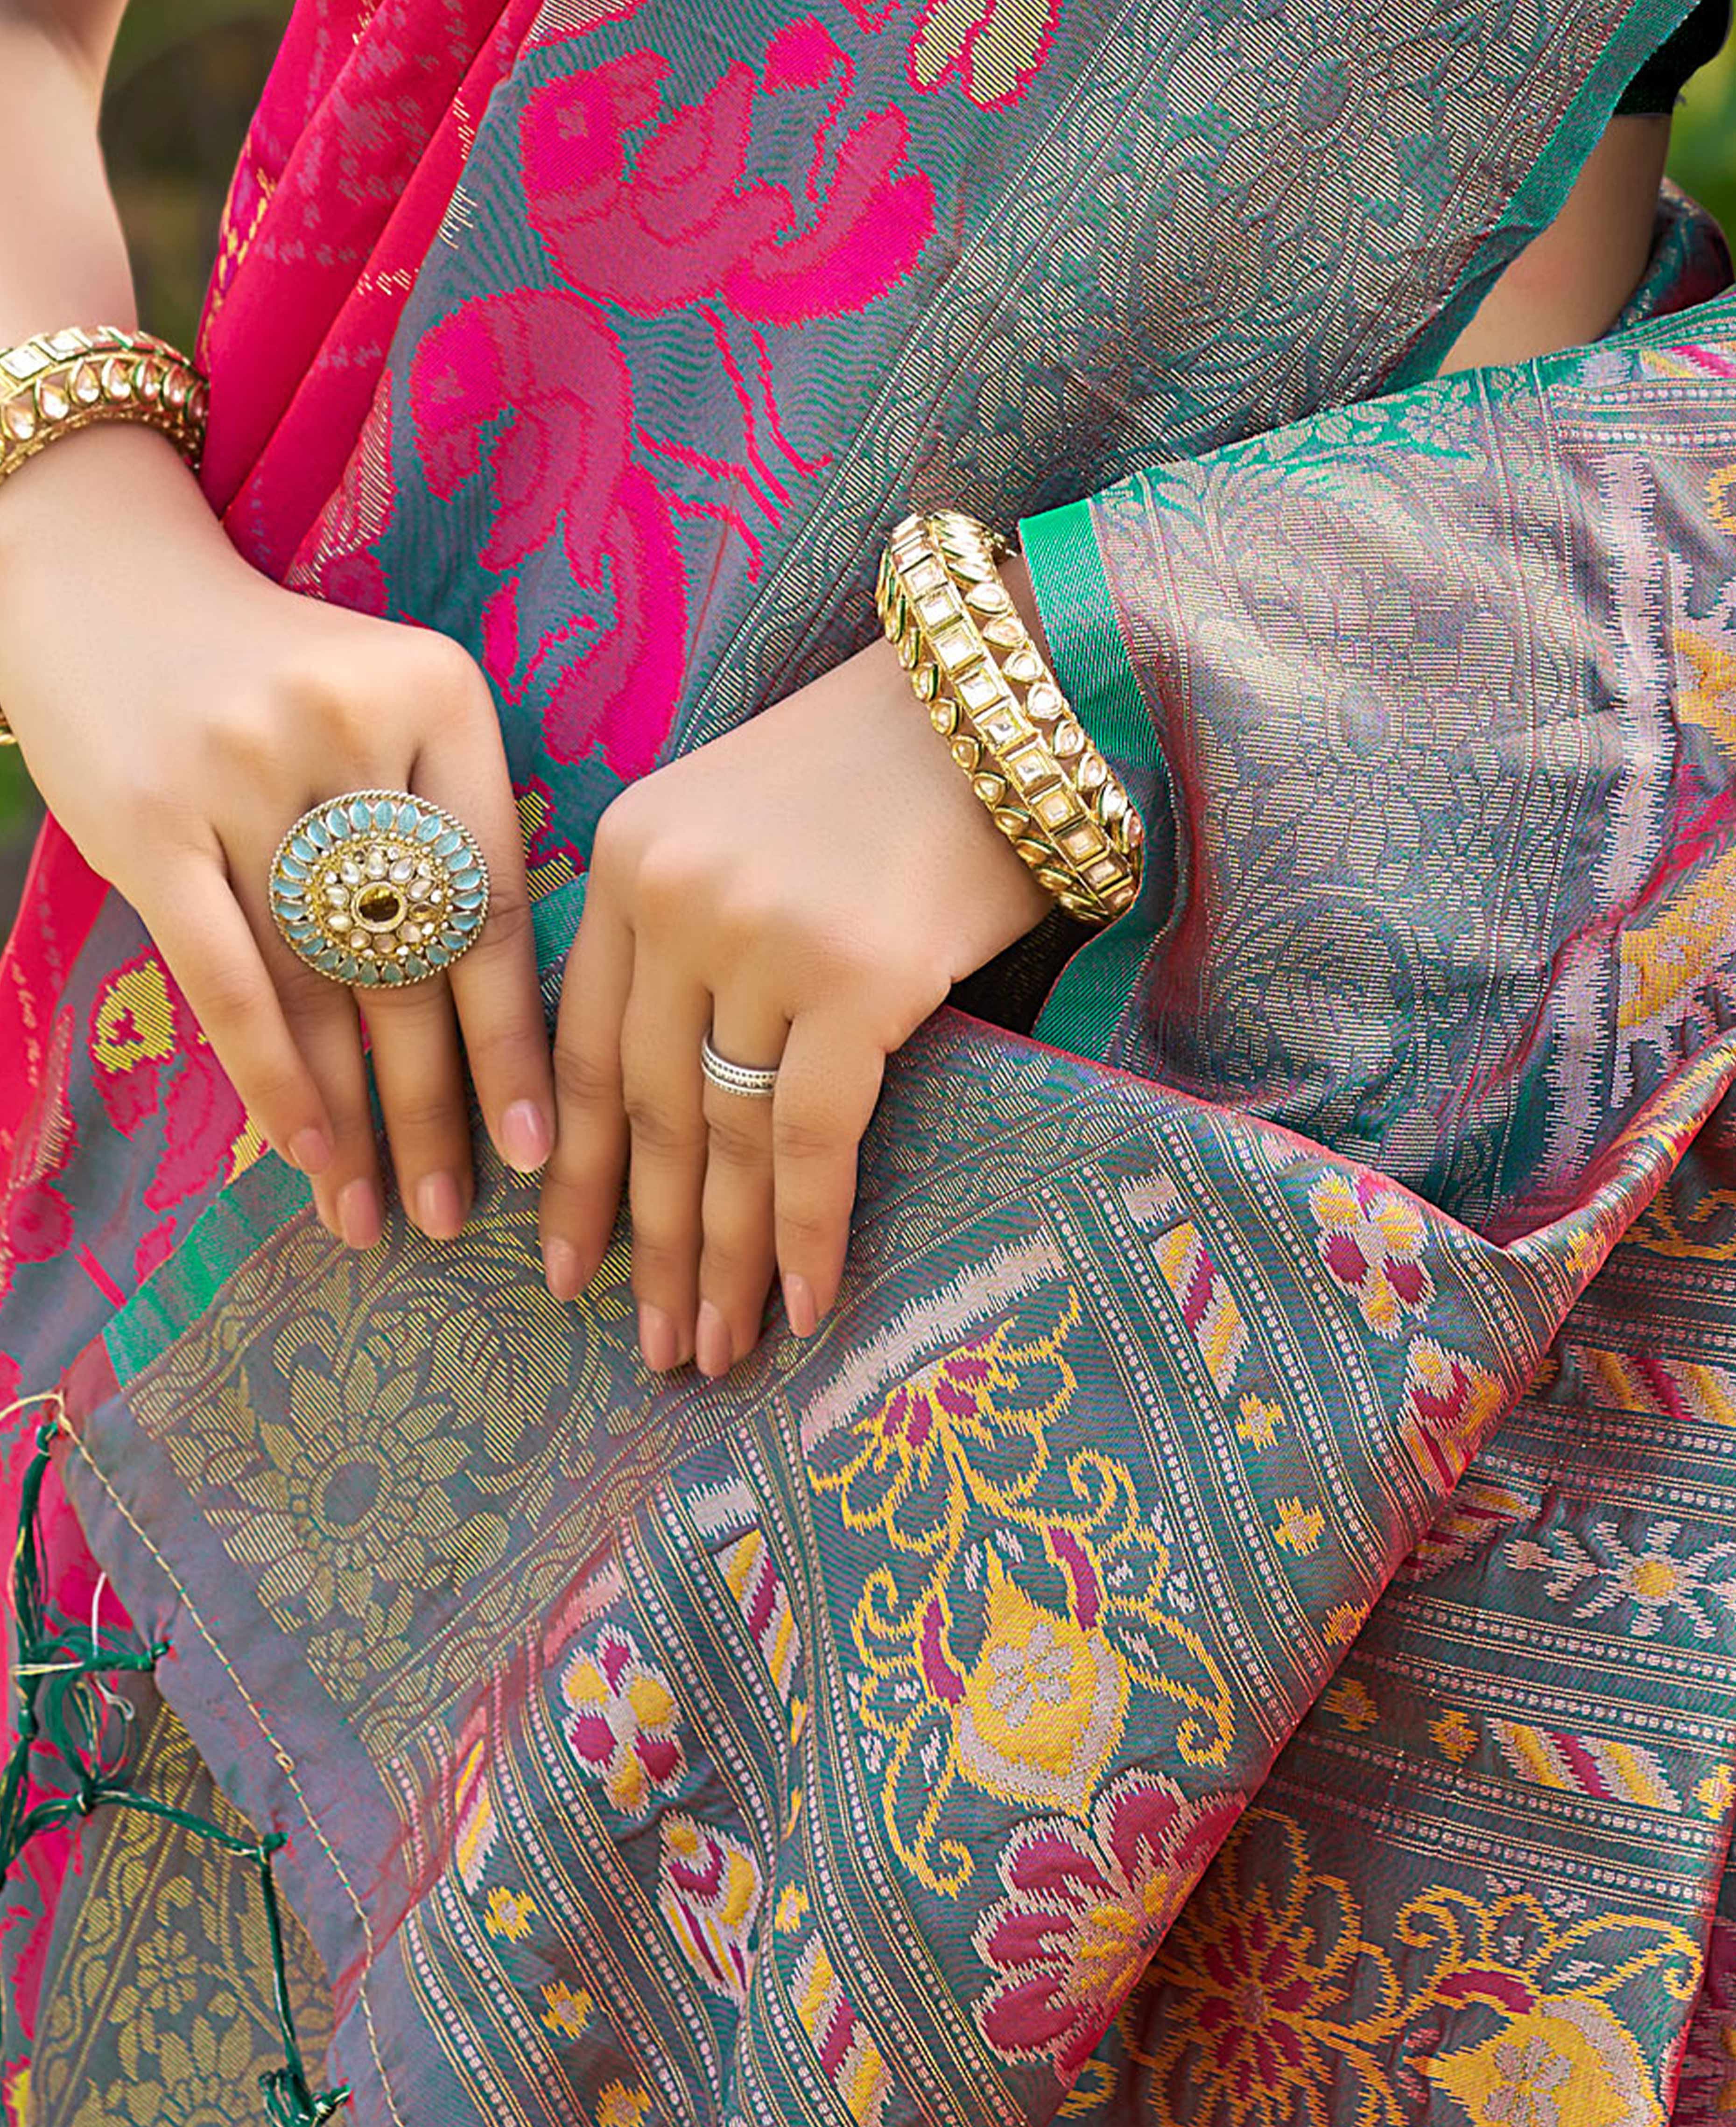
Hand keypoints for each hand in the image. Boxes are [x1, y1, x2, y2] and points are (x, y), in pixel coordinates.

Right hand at [0, 428, 553, 1244]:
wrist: (105, 578)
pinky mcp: (150, 818)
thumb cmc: (277, 678)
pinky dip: (270, 1078)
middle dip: (439, 1106)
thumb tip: (500, 1031)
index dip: (519, 1042)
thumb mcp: (392, 714)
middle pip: (415, 963)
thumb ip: (448, 834)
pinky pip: (227, 982)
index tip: (542, 1148)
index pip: (494, 904)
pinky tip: (303, 1154)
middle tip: (454, 1214)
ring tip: (373, 1215)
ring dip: (352, 1118)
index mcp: (442, 698)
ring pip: (320, 989)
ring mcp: (243, 770)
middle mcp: (351, 727)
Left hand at [538, 580, 1051, 1376]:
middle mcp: (676, 896)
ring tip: (715, 1352)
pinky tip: (806, 1306)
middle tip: (651, 1348)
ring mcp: (764, 937)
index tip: (561, 1265)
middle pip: (645, 1110)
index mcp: (629, 858)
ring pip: (725, 1138)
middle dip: (649, 1244)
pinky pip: (812, 1138)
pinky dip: (807, 1233)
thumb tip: (675, 1100)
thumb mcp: (743, 826)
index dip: (570, 1172)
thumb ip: (685, 934)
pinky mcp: (859, 976)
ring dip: (723, 1262)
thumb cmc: (889, 772)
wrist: (1019, 697)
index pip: (579, 1047)